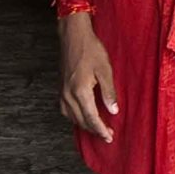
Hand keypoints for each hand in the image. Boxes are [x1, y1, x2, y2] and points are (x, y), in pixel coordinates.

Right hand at [58, 16, 118, 142]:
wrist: (73, 36)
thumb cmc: (91, 50)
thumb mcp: (105, 70)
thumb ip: (109, 92)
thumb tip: (114, 111)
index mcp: (80, 91)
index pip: (91, 118)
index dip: (101, 130)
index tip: (109, 137)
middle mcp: (68, 95)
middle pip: (81, 120)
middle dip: (94, 130)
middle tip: (107, 135)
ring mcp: (62, 92)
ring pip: (72, 117)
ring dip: (85, 125)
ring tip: (98, 128)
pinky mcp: (61, 88)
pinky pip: (66, 110)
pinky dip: (75, 117)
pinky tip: (83, 116)